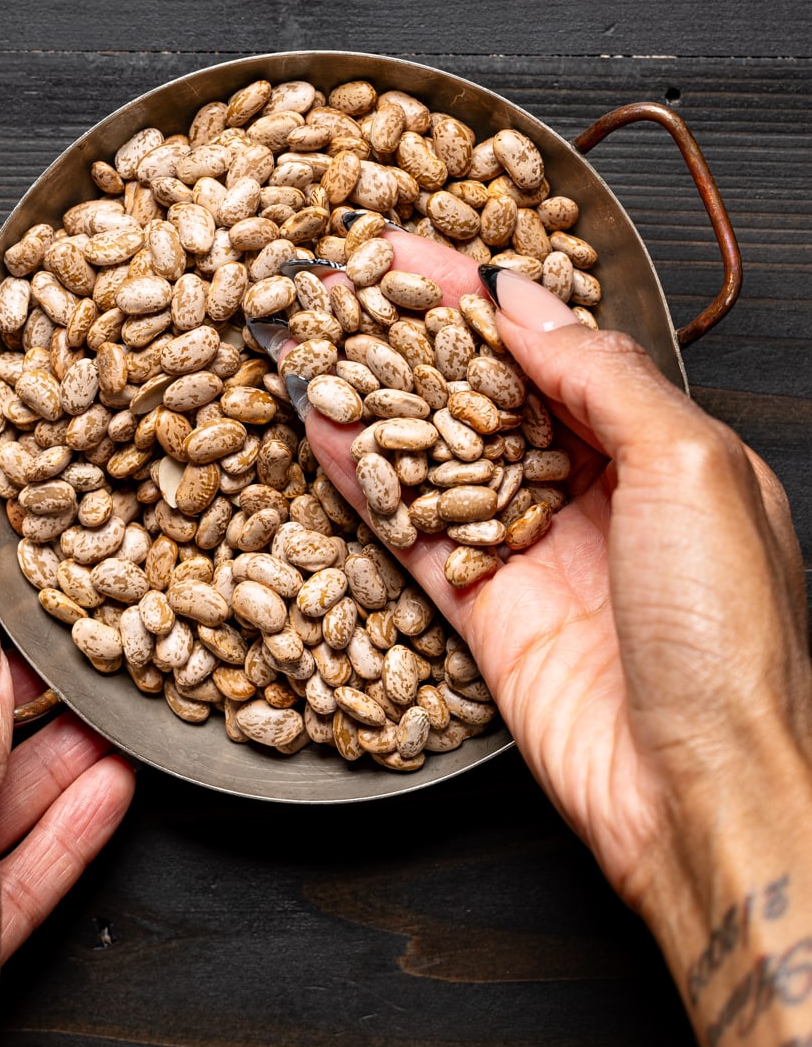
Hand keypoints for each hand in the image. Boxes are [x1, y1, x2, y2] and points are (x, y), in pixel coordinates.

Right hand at [293, 233, 811, 915]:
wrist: (707, 795)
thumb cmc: (736, 641)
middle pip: (488, 393)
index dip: (481, 294)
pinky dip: (364, 480)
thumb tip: (529, 306)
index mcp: (667, 447)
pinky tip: (317, 428)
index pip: (556, 345)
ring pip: (440, 455)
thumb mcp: (694, 469)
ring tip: (310, 338)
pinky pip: (412, 531)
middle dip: (416, 336)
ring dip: (376, 397)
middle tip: (340, 285)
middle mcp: (599, 493)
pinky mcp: (485, 613)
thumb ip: (604, 378)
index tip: (410, 250)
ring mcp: (537, 552)